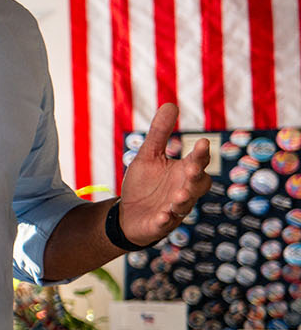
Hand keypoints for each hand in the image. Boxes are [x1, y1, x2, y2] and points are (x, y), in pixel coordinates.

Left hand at [117, 103, 211, 244]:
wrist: (128, 215)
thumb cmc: (145, 184)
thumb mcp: (148, 155)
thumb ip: (160, 133)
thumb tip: (170, 104)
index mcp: (184, 173)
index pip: (198, 162)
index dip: (201, 153)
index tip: (202, 142)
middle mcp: (184, 191)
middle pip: (197, 184)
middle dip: (195, 176)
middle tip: (192, 168)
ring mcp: (174, 209)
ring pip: (184, 206)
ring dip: (183, 200)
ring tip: (179, 195)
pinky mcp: (160, 225)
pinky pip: (166, 224)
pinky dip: (166, 220)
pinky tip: (163, 216)